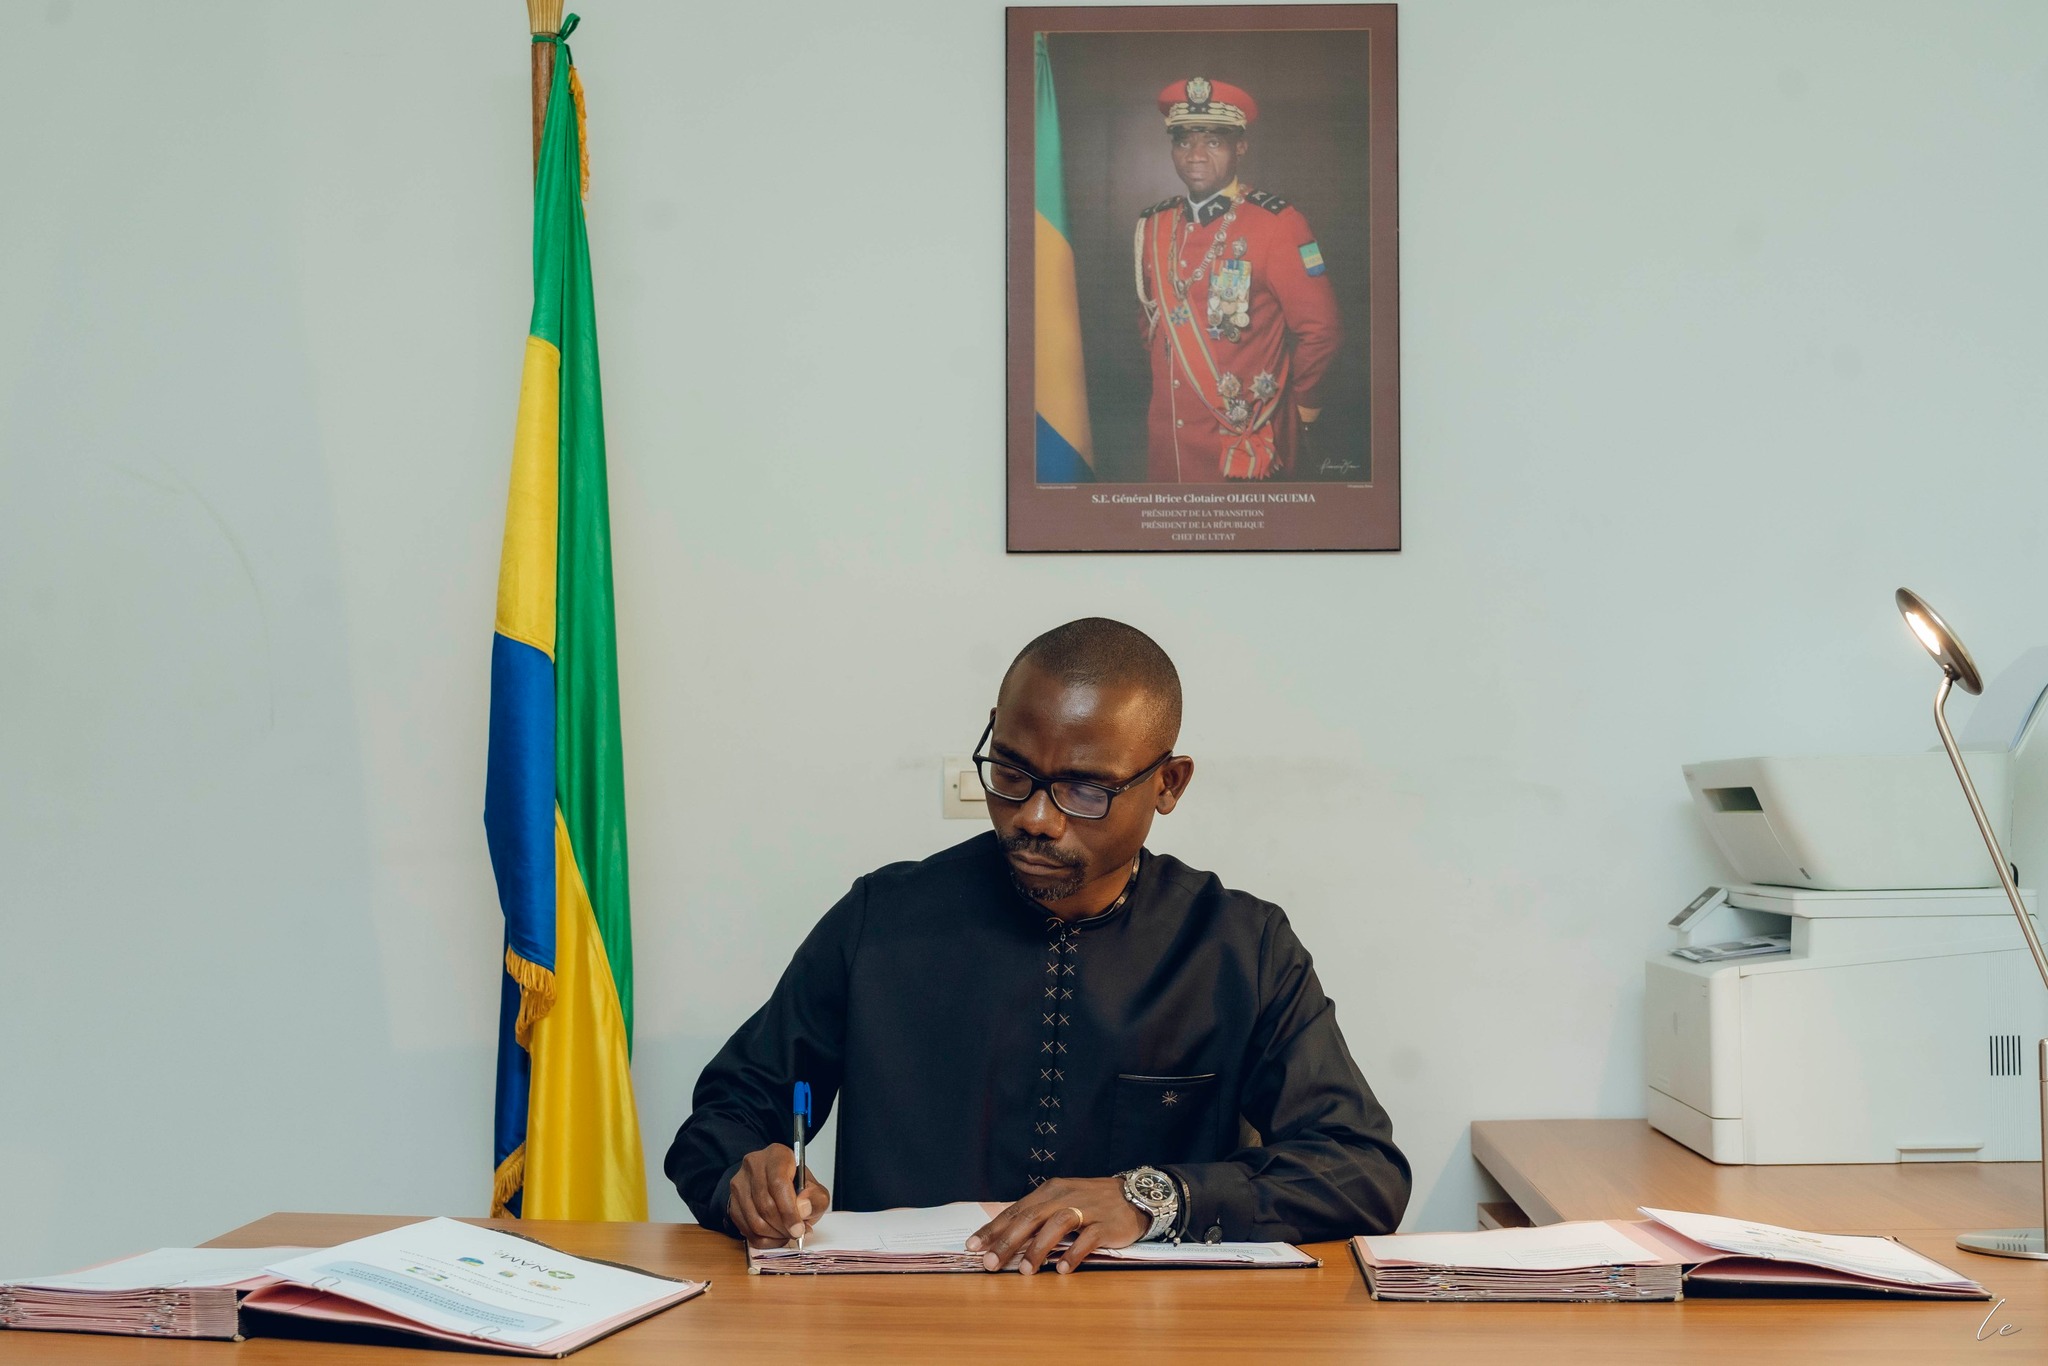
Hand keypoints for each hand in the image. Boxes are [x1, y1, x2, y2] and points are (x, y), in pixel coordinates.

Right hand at [725, 1143, 829, 1248]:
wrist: (776, 1182)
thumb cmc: (796, 1185)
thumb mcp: (815, 1189)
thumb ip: (815, 1199)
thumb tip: (803, 1210)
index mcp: (776, 1155)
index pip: (779, 1184)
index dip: (789, 1211)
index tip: (799, 1229)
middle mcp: (754, 1165)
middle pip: (765, 1204)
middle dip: (783, 1226)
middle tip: (796, 1234)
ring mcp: (739, 1184)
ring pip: (754, 1220)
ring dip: (774, 1235)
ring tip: (787, 1234)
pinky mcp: (732, 1203)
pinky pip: (746, 1230)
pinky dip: (764, 1240)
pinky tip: (776, 1237)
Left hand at [965, 1177, 1148, 1274]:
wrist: (1136, 1196)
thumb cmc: (1092, 1203)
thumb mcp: (1062, 1201)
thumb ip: (1038, 1216)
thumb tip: (1006, 1237)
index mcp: (1050, 1191)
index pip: (1016, 1209)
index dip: (993, 1228)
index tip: (972, 1246)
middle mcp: (1065, 1196)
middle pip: (1031, 1217)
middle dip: (1008, 1240)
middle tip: (990, 1262)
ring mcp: (1087, 1209)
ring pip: (1057, 1224)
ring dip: (1038, 1248)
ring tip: (1025, 1271)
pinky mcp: (1107, 1224)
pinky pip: (1088, 1239)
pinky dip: (1073, 1254)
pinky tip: (1061, 1269)